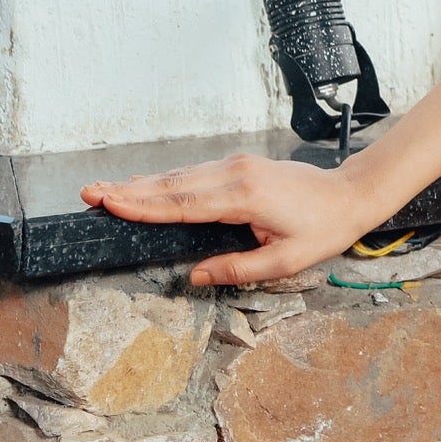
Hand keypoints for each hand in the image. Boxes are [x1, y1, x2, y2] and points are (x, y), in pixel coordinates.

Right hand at [78, 156, 380, 286]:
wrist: (351, 194)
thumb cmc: (323, 229)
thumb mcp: (286, 261)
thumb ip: (239, 268)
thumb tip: (196, 275)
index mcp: (245, 198)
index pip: (183, 204)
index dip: (144, 206)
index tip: (110, 204)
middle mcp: (237, 175)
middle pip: (173, 185)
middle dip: (129, 190)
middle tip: (89, 192)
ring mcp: (238, 166)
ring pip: (181, 176)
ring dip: (142, 183)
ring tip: (106, 189)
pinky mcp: (241, 165)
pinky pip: (196, 173)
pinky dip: (166, 179)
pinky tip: (145, 184)